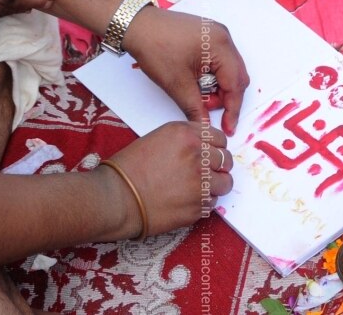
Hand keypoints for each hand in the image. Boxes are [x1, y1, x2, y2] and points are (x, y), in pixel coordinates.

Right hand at [101, 122, 233, 236]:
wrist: (117, 198)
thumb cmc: (128, 168)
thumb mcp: (157, 138)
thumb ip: (184, 139)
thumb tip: (202, 148)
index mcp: (186, 135)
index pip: (219, 138)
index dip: (215, 147)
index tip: (211, 154)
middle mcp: (198, 156)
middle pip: (226, 159)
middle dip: (218, 166)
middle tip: (206, 172)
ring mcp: (201, 182)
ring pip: (225, 182)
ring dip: (215, 185)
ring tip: (199, 188)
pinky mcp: (198, 207)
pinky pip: (213, 202)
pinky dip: (204, 202)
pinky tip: (188, 201)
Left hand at [123, 7, 248, 134]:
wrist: (137, 25)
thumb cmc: (155, 48)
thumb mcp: (176, 84)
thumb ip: (195, 107)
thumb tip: (205, 125)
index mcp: (221, 46)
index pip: (236, 84)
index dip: (232, 108)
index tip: (227, 127)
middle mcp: (224, 37)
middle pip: (237, 75)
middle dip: (225, 96)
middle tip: (206, 107)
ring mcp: (216, 34)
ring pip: (229, 68)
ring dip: (218, 86)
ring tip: (197, 93)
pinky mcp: (207, 34)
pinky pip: (220, 59)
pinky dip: (213, 74)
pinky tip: (197, 80)